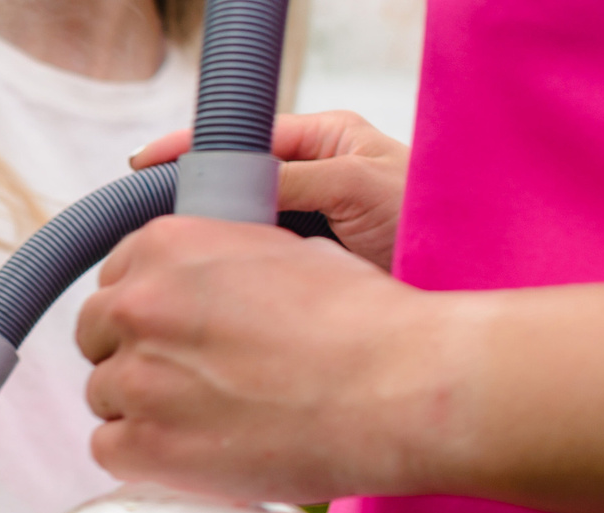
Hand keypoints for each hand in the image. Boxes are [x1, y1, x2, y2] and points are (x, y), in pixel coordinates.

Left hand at [77, 215, 450, 501]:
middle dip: (134, 354)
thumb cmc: (360, 322)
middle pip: (97, 335)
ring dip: (142, 407)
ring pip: (104, 395)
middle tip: (186, 378)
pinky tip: (190, 450)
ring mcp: (134, 377)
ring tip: (207, 417)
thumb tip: (195, 282)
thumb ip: (218, 263)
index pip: (116, 280)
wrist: (396, 387)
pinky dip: (142, 455)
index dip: (145, 310)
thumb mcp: (283, 252)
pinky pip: (108, 450)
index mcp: (167, 246)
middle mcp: (138, 304)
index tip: (171, 331)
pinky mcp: (142, 444)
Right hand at [130, 111, 411, 271]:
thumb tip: (226, 181)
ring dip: (207, 241)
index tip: (143, 164)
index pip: (241, 137)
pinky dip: (226, 273)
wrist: (460, 278)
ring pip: (235, 226)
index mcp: (322, 142)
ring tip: (163, 255)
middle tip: (143, 217)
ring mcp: (301, 227)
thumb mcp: (358, 184)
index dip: (189, 149)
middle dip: (189, 198)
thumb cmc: (429, 217)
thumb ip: (292, 177)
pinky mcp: (299, 269)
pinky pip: (250, 264)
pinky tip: (200, 283)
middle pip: (229, 183)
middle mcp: (307, 181)